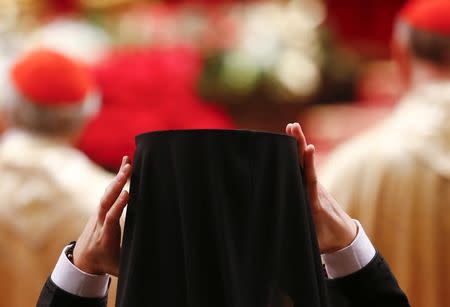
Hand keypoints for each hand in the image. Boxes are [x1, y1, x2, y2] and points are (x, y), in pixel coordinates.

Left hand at [73, 156, 131, 275]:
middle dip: (117, 184)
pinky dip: (116, 179)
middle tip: (127, 169)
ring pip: (106, 194)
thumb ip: (132, 266)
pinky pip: (108, 192)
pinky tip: (124, 166)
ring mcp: (98, 214)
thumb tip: (153, 269)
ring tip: (127, 162)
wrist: (82, 260)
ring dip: (117, 178)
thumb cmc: (105, 264)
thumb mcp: (118, 269)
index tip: (127, 193)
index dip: (118, 206)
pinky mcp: (101, 209)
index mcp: (105, 237)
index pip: (111, 218)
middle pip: (106, 201)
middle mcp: (100, 223)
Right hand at [286, 123, 356, 253]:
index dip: (310, 165)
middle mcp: (316, 190)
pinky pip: (304, 165)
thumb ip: (303, 239)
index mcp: (315, 202)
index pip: (311, 180)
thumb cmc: (325, 241)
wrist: (343, 237)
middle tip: (292, 127)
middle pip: (306, 163)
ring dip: (298, 143)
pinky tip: (293, 140)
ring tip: (291, 126)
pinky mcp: (312, 185)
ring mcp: (315, 185)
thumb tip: (286, 242)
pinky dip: (298, 152)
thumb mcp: (314, 242)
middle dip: (300, 145)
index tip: (309, 149)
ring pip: (305, 161)